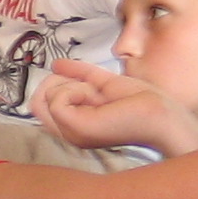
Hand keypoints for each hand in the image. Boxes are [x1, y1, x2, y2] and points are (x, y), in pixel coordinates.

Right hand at [36, 57, 197, 155]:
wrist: (160, 115)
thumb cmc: (140, 102)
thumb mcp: (102, 83)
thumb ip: (78, 75)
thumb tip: (55, 64)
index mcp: (76, 125)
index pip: (41, 101)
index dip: (59, 83)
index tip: (88, 86)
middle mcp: (69, 133)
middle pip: (37, 98)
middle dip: (63, 82)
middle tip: (94, 92)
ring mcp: (70, 134)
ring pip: (46, 96)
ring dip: (73, 85)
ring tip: (98, 96)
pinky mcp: (74, 128)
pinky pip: (55, 98)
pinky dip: (75, 88)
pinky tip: (96, 98)